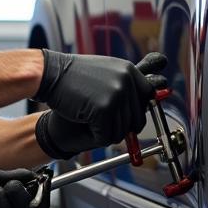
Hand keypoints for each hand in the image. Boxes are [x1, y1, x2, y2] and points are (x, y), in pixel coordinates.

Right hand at [32, 51, 167, 147]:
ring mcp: (116, 95)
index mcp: (129, 70)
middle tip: (102, 120)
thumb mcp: (106, 70)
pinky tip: (83, 122)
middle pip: (136, 119)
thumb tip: (157, 88)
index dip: (135, 111)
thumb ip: (127, 82)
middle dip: (120, 125)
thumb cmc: (74, 75)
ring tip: (89, 117)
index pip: (148, 97)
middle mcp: (126, 82)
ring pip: (122, 131)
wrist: (50, 74)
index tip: (125, 117)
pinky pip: (106, 136)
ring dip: (105, 131)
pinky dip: (95, 136)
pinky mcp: (103, 110)